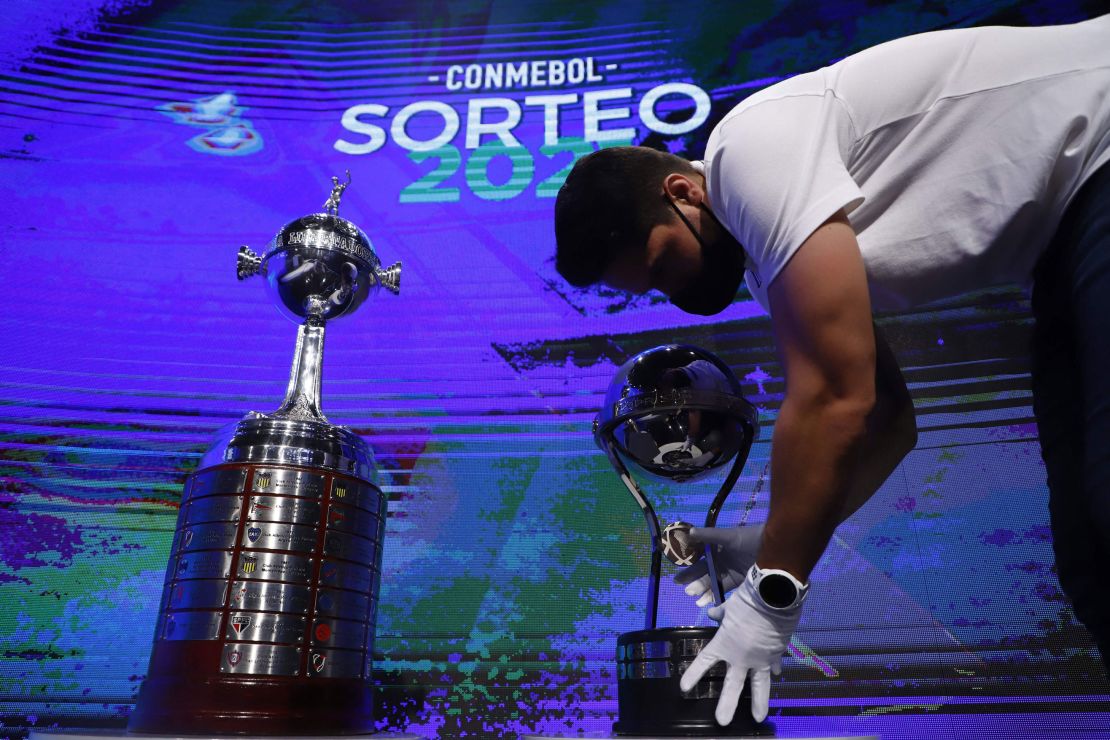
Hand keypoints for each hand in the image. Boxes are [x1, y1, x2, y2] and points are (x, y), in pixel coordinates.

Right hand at [674, 524, 763, 607]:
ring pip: (712, 582)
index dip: (688, 565)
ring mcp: (729, 572)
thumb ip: (709, 535)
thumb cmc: (750, 538)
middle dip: (693, 579)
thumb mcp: (729, 536)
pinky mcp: (739, 582)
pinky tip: (705, 602)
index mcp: (717, 547)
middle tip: (683, 587)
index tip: (677, 572)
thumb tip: (689, 532)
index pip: (699, 557)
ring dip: (702, 589)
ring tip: (693, 595)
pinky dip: (714, 595)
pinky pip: (723, 589)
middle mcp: (721, 560)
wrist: (774, 549)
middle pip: (704, 572)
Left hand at [679, 568, 801, 724]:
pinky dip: (774, 670)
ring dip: (759, 703)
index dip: (693, 675)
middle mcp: (740, 657)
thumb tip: (713, 613)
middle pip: (732, 686)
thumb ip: (720, 614)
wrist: (773, 598)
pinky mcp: (775, 654)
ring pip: (759, 687)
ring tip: (759, 718)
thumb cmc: (746, 601)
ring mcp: (760, 658)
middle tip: (722, 722)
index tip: (684, 688)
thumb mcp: (728, 606)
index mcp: (724, 644)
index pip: (704, 663)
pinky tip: (776, 676)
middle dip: (726, 705)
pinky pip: (773, 666)